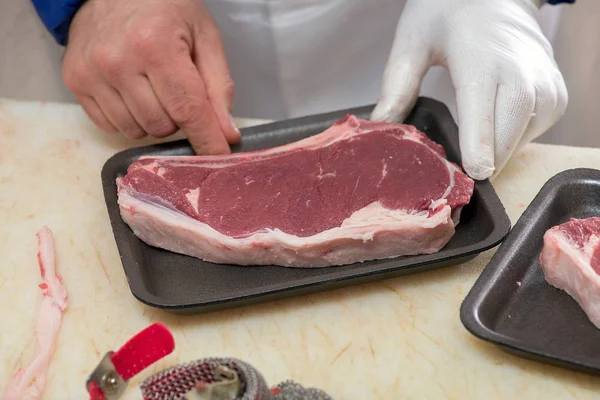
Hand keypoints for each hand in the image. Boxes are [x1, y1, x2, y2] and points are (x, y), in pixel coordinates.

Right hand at [62, 0, 239, 153]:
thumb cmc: (165, 8)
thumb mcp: (204, 37)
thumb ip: (218, 87)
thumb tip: (226, 134)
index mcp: (156, 46)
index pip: (187, 109)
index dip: (207, 139)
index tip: (219, 157)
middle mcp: (118, 62)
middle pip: (163, 126)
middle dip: (179, 118)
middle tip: (177, 89)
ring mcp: (91, 73)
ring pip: (136, 131)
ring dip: (154, 120)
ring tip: (153, 87)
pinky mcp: (75, 82)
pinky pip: (111, 126)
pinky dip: (129, 118)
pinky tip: (132, 91)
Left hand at [371, 0, 567, 179]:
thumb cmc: (449, 14)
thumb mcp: (412, 41)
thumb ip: (397, 85)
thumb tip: (380, 127)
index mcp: (479, 57)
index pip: (483, 105)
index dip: (479, 141)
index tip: (476, 172)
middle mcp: (520, 69)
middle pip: (509, 129)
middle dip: (486, 160)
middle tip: (459, 177)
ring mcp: (544, 81)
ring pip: (525, 135)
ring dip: (499, 152)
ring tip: (473, 153)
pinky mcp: (556, 92)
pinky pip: (537, 130)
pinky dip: (515, 141)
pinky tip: (494, 134)